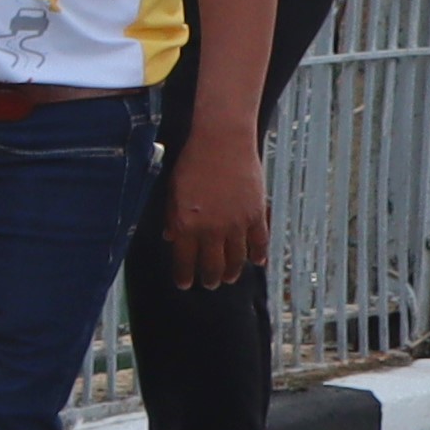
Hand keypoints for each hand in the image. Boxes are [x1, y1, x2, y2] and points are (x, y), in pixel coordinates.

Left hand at [162, 137, 269, 290]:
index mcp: (186, 224)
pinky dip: (258, 254)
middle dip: (210, 278)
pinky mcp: (255, 214)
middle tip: (209, 285)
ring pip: (236, 258)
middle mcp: (211, 229)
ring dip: (233, 271)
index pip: (184, 260)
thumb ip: (171, 217)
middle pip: (212, 264)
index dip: (184, 275)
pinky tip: (257, 262)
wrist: (221, 144)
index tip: (184, 285)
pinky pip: (259, 242)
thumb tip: (170, 237)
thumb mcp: (172, 191)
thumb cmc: (192, 163)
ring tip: (230, 279)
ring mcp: (236, 224)